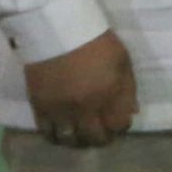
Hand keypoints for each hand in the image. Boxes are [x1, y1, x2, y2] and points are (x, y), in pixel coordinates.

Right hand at [25, 30, 135, 147]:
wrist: (58, 30)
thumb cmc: (97, 42)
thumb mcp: (123, 60)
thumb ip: (128, 89)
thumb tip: (131, 112)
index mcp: (110, 93)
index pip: (119, 125)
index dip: (121, 128)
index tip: (119, 123)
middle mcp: (86, 106)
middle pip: (95, 137)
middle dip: (102, 139)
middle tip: (102, 134)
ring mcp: (61, 109)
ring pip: (70, 140)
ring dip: (78, 141)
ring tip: (81, 135)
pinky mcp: (39, 107)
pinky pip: (47, 133)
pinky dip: (56, 136)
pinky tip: (62, 132)